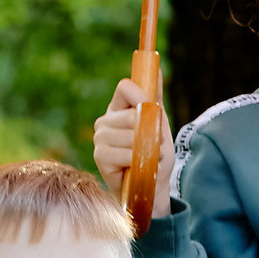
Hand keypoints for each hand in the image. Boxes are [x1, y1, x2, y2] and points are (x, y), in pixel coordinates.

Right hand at [92, 77, 175, 217]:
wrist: (151, 188)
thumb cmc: (154, 157)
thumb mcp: (159, 125)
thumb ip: (155, 98)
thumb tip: (157, 69)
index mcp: (117, 109)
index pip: (125, 87)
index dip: (141, 96)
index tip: (152, 110)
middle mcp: (105, 121)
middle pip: (132, 113)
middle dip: (150, 132)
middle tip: (152, 146)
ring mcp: (100, 138)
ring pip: (131, 134)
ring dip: (147, 149)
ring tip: (146, 159)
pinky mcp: (100, 156)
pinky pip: (127, 152)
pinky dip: (139, 161)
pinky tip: (137, 167)